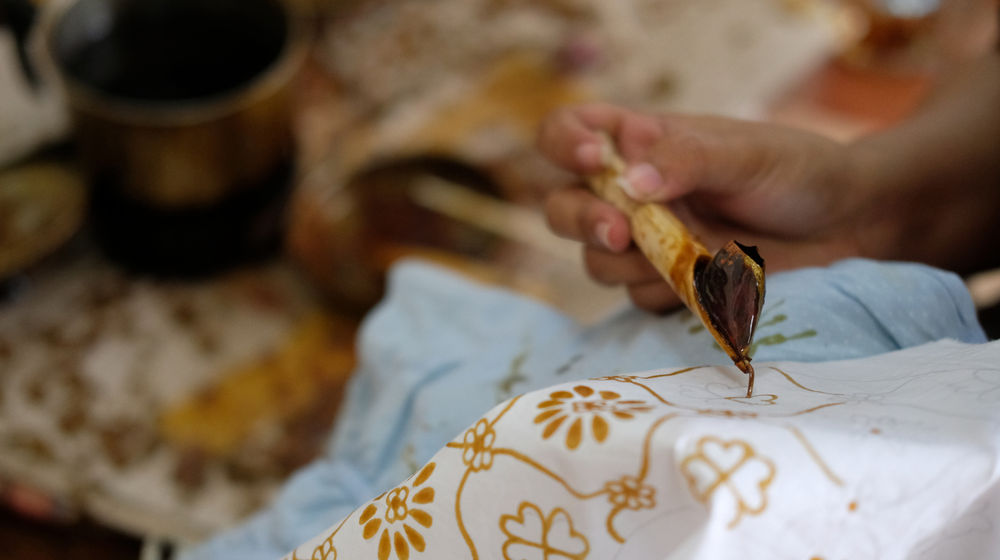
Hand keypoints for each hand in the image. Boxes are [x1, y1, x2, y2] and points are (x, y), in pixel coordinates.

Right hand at [537, 103, 871, 311]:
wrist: (846, 228)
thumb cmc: (797, 171)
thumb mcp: (747, 153)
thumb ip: (688, 159)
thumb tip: (631, 183)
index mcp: (642, 143)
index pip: (571, 132)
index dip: (565, 143)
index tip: (593, 160)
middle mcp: (632, 193)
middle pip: (563, 206)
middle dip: (581, 221)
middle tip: (620, 234)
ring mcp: (647, 241)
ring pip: (597, 261)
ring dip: (629, 264)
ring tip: (693, 257)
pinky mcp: (667, 283)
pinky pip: (639, 297)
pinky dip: (668, 293)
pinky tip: (713, 281)